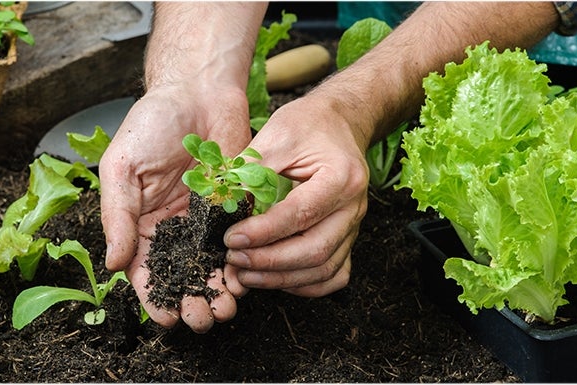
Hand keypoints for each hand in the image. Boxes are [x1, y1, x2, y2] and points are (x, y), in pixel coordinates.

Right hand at [99, 83, 251, 332]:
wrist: (199, 90)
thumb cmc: (152, 123)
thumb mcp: (122, 168)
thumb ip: (118, 216)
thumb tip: (114, 264)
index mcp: (140, 222)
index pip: (144, 271)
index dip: (153, 298)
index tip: (166, 319)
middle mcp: (173, 228)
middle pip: (180, 276)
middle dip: (190, 302)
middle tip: (201, 320)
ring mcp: (205, 221)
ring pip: (211, 268)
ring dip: (217, 293)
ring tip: (225, 311)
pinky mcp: (234, 209)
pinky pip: (238, 244)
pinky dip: (240, 265)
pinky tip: (245, 281)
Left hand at [223, 94, 369, 297]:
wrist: (339, 123)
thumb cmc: (308, 125)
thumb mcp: (277, 135)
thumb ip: (251, 171)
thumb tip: (223, 206)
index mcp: (340, 177)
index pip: (300, 214)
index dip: (263, 232)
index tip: (231, 239)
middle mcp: (353, 207)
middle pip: (315, 250)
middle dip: (270, 262)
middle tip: (234, 260)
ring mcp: (354, 226)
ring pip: (324, 269)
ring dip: (281, 278)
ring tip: (245, 274)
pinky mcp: (348, 238)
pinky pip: (334, 274)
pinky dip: (306, 285)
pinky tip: (275, 279)